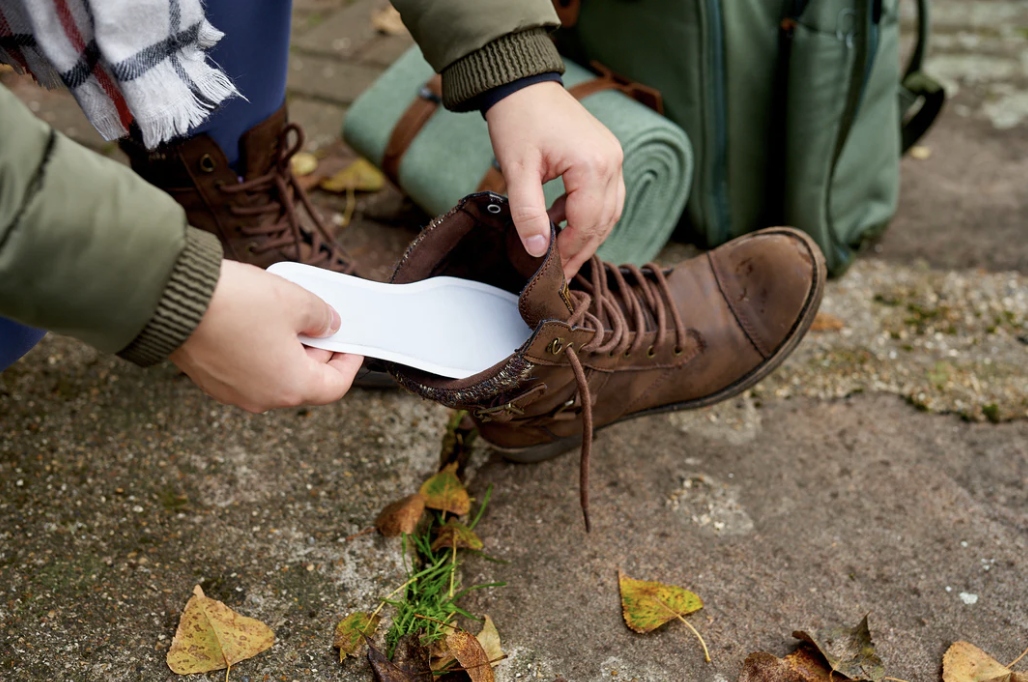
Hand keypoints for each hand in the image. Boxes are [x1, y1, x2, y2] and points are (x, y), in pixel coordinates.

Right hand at [170, 260, 362, 412]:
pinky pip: (247, 368)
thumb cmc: (234, 304)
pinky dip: (260, 350)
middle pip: (304, 381)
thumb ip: (322, 317)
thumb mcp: (296, 302)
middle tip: (321, 322)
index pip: (335, 386)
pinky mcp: (210, 378)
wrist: (169, 300)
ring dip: (288, 350)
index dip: (349, 363)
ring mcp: (232, 391)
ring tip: (288, 316)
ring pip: (274, 374)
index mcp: (289, 386)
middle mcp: (261, 398)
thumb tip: (328, 325)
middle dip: (317, 352)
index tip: (352, 345)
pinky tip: (258, 321)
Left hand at [486, 81, 624, 279]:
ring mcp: (613, 156)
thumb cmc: (518, 121)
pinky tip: (560, 220)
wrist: (522, 84)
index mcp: (592, 166)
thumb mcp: (517, 170)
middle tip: (559, 272)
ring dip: (587, 234)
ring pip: (609, 211)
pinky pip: (605, 194)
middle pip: (603, 221)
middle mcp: (612, 161)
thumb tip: (537, 251)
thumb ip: (527, 213)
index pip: (587, 223)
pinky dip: (587, 212)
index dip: (570, 251)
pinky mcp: (607, 154)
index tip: (552, 270)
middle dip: (581, 249)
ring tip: (561, 252)